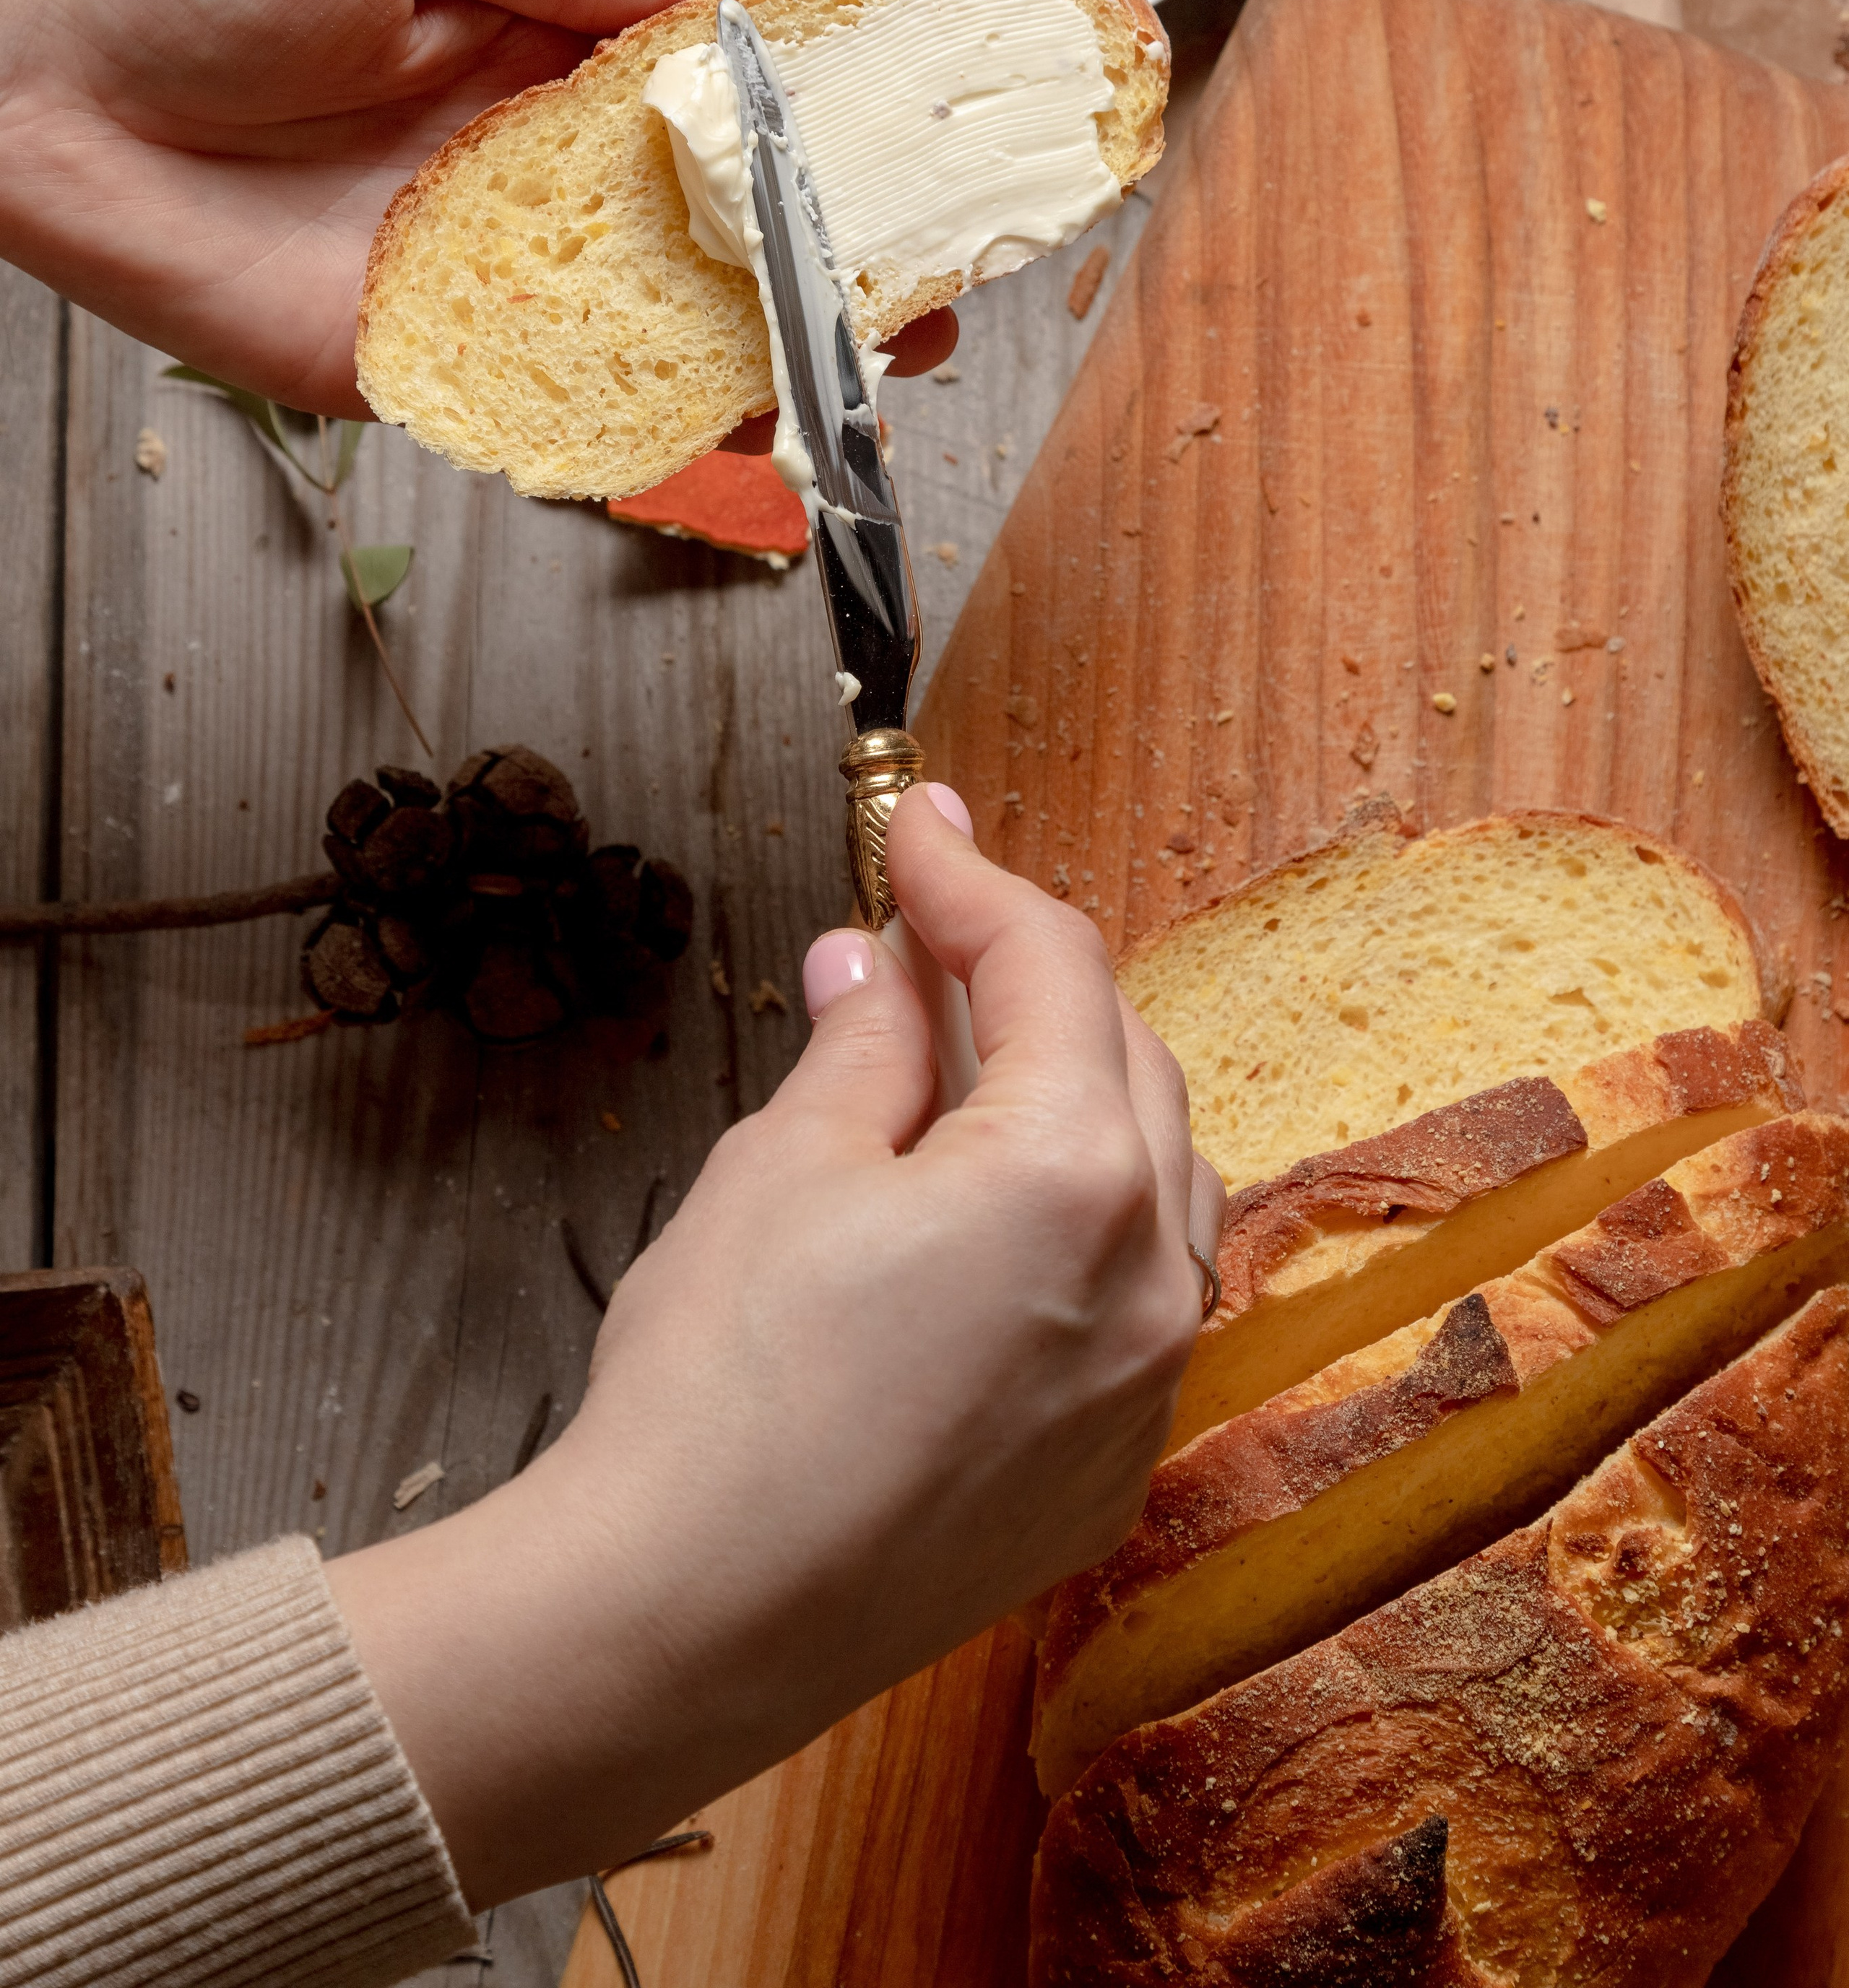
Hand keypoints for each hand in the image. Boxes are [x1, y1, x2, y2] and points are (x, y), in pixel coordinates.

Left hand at [0, 0, 955, 418]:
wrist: (31, 73)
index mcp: (536, 51)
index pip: (711, 96)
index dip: (817, 124)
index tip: (917, 142)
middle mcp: (524, 174)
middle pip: (707, 233)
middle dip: (822, 266)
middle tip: (929, 295)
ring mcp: (477, 278)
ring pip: (650, 333)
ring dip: (763, 360)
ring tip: (870, 371)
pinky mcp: (414, 366)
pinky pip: (549, 408)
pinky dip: (644, 436)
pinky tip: (740, 440)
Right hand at [327, 786, 1219, 1905]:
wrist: (686, 1621)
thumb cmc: (721, 1390)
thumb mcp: (784, 1165)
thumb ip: (864, 1045)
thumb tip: (876, 966)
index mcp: (1072, 1170)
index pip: (1047, 965)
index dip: (971, 879)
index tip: (916, 830)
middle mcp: (1149, 1274)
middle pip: (1122, 1059)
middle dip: (1029, 982)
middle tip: (927, 937)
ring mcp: (1143, 1385)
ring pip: (1150, 1179)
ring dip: (1072, 1097)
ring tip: (960, 1065)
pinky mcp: (1107, 1471)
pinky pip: (1134, 1300)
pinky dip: (1079, 1226)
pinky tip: (986, 1219)